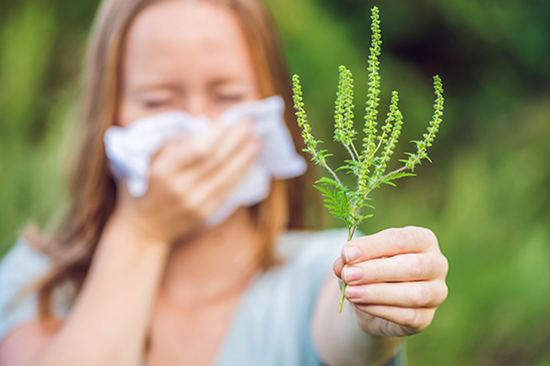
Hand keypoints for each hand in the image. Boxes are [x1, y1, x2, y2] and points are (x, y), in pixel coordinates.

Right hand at [113, 120, 260, 243]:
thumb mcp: (142, 163)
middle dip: (236, 139)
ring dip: (245, 156)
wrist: (142, 230)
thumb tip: (197, 128)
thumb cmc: (140, 189)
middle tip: (250, 123)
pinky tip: (249, 161)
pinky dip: (240, 173)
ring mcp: (195, 203)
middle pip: (216, 160)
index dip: (216, 134)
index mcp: (163, 171)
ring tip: (257, 140)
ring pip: (227, 176)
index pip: (197, 150)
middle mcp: (181, 188)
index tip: (227, 120)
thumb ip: (168, 145)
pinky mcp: (205, 213)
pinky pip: (228, 190)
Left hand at [333, 226, 447, 336]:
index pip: (400, 239)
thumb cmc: (369, 268)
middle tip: (349, 275)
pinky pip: (407, 316)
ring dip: (377, 293)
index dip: (372, 246)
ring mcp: (436, 293)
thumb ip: (350, 259)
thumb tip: (341, 264)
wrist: (373, 300)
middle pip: (412, 267)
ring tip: (350, 293)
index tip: (347, 254)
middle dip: (376, 271)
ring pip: (413, 294)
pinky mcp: (426, 318)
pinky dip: (380, 310)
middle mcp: (436, 264)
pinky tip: (360, 304)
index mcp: (423, 239)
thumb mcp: (357, 259)